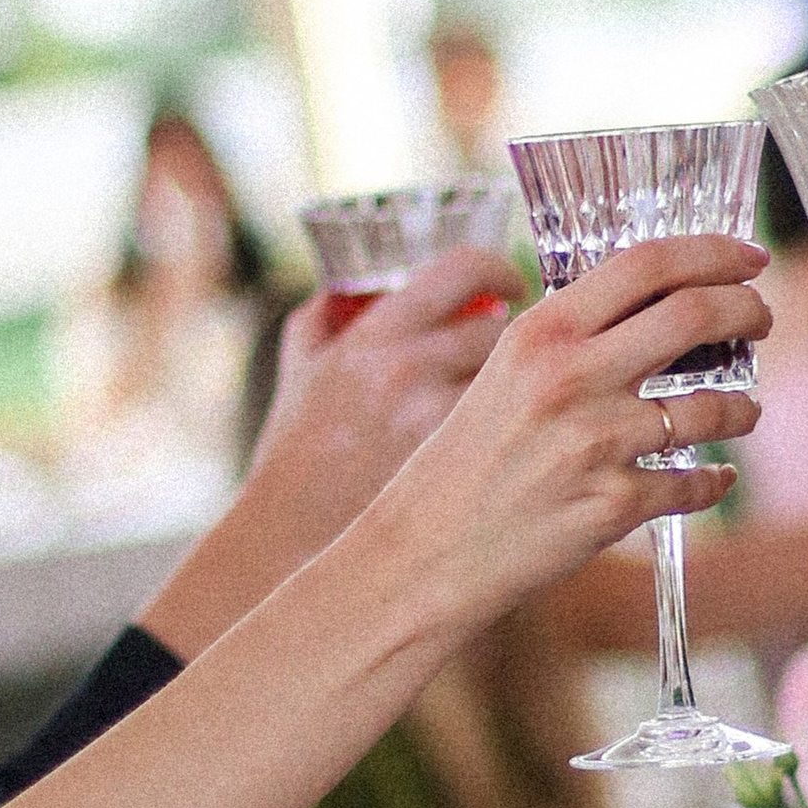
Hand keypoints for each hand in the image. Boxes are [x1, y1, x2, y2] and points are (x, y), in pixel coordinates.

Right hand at [251, 243, 522, 511]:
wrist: (289, 538)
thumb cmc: (294, 458)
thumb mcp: (298, 372)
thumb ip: (322, 317)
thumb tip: (354, 286)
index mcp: (372, 335)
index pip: (462, 269)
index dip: (497, 269)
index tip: (510, 286)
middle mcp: (405, 369)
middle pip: (499, 329)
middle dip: (511, 342)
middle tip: (513, 360)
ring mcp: (434, 420)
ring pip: (514, 382)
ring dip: (518, 388)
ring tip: (512, 407)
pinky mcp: (456, 468)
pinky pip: (508, 430)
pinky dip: (515, 431)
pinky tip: (508, 445)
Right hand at [376, 234, 769, 631]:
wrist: (430, 548)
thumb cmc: (471, 457)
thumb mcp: (506, 371)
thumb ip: (572, 335)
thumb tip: (656, 303)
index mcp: (542, 332)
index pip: (646, 264)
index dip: (712, 252)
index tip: (749, 257)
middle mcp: (570, 378)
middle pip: (694, 316)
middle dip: (748, 311)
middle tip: (761, 320)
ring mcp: (595, 443)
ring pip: (712, 407)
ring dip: (745, 407)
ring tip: (744, 410)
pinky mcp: (613, 505)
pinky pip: (695, 483)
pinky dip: (715, 479)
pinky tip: (715, 476)